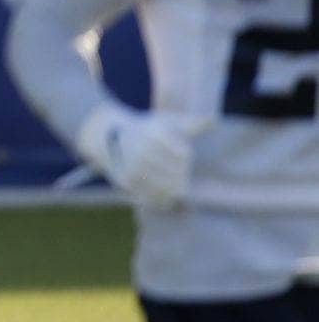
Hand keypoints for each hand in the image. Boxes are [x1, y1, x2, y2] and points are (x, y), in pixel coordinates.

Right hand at [75, 103, 208, 208]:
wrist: (107, 135)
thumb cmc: (145, 128)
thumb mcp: (166, 121)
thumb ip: (191, 123)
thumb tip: (213, 121)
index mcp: (155, 134)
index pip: (184, 154)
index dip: (185, 156)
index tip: (182, 155)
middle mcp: (144, 150)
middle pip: (177, 173)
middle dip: (180, 174)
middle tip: (179, 176)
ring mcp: (135, 167)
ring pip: (166, 188)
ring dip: (174, 190)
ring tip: (176, 189)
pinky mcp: (127, 181)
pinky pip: (151, 197)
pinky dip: (161, 200)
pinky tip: (166, 199)